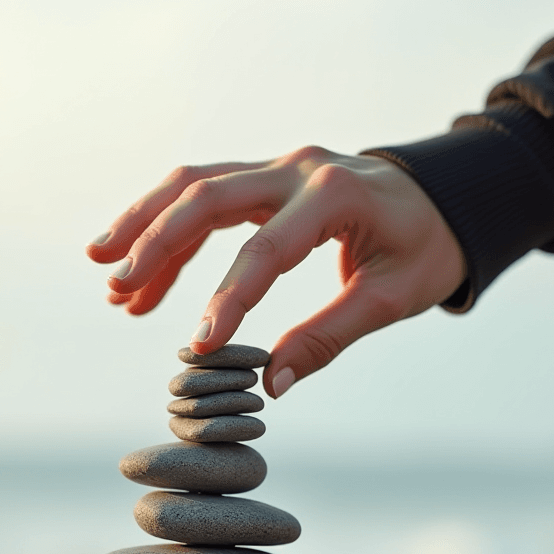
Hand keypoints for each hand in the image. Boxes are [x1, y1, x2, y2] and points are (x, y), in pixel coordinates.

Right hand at [86, 145, 465, 396]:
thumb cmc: (424, 250)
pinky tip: (146, 277)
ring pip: (195, 186)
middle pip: (207, 195)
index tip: (196, 347)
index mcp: (335, 195)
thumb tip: (269, 386)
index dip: (226, 299)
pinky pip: (208, 195)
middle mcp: (298, 169)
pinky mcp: (268, 178)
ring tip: (109, 278)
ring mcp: (279, 167)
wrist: (444, 199)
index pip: (265, 249)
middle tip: (116, 286)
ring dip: (147, 228)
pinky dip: (171, 231)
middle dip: (155, 241)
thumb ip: (327, 338)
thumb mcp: (389, 299)